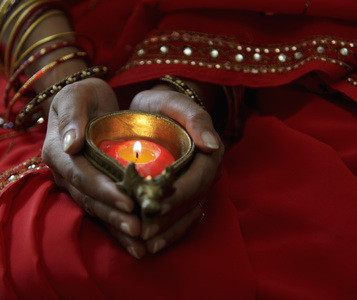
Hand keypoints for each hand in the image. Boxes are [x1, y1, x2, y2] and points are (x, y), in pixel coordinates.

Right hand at [41, 78, 146, 258]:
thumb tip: (70, 143)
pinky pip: (104, 208)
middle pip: (89, 199)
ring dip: (117, 225)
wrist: (88, 102)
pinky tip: (136, 238)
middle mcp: (65, 173)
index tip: (128, 201)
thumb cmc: (82, 95)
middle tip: (138, 228)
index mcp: (57, 152)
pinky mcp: (92, 187)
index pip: (81, 176)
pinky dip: (118, 224)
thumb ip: (71, 116)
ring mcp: (78, 183)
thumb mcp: (75, 96)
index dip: (103, 190)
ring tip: (140, 239)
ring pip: (96, 208)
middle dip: (113, 215)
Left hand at [129, 84, 224, 253]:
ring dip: (168, 232)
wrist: (157, 110)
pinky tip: (151, 244)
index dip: (178, 197)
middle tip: (144, 233)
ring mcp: (195, 188)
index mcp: (208, 155)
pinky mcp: (184, 196)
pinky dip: (168, 233)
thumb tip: (212, 145)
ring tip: (146, 245)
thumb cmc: (164, 106)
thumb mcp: (176, 103)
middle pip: (191, 204)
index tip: (155, 208)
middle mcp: (205, 175)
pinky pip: (181, 219)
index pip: (197, 181)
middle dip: (168, 220)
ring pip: (187, 216)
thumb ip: (195, 118)